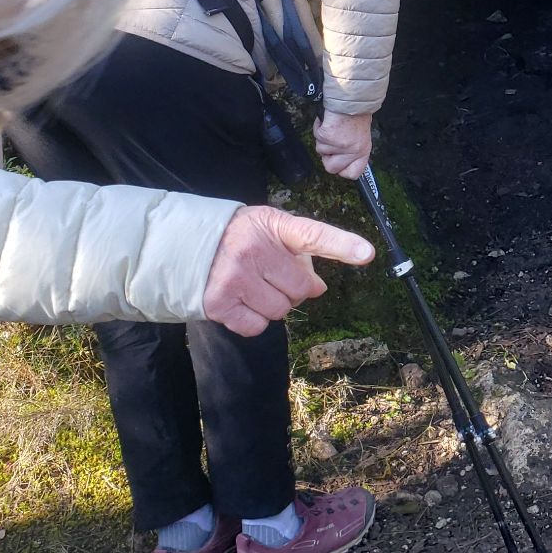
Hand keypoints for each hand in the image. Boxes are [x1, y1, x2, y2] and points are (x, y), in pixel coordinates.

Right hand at [203, 206, 374, 335]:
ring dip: (274, 304)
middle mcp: (254, 250)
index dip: (342, 245)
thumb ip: (297, 249)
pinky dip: (254, 320)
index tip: (367, 253)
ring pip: (281, 310)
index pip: (313, 235)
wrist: (184, 245)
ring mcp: (235, 278)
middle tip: (274, 276)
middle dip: (294, 288)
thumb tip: (317, 288)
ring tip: (254, 286)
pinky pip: (257, 326)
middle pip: (303, 289)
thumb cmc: (238, 237)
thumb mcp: (268, 227)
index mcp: (273, 226)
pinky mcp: (220, 303)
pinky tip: (241, 301)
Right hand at [316, 111, 372, 178]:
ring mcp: (340, 145)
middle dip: (327, 156)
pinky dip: (319, 128)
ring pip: (321, 150)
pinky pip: (317, 137)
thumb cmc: (356, 115)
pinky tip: (327, 121)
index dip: (342, 170)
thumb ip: (352, 151)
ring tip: (333, 127)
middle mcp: (353, 151)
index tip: (339, 162)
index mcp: (363, 151)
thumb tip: (343, 161)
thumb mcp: (361, 137)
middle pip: (331, 168)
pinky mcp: (327, 136)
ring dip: (323, 139)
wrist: (351, 99)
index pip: (352, 174)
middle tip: (332, 143)